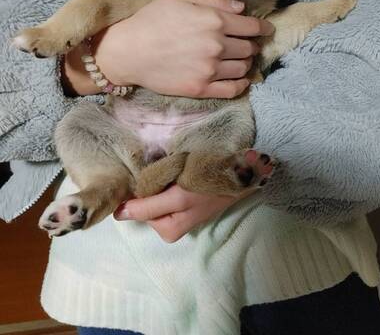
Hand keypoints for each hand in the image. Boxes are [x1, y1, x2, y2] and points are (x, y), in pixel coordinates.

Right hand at [63, 0, 272, 97]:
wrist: (128, 50)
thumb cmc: (152, 18)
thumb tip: (241, 8)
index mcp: (214, 21)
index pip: (252, 27)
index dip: (263, 28)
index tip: (266, 30)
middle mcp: (217, 46)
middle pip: (249, 48)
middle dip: (252, 45)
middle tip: (248, 44)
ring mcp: (210, 69)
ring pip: (244, 68)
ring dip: (247, 63)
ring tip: (241, 59)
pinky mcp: (201, 88)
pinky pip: (233, 89)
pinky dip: (242, 84)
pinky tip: (239, 79)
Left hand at [114, 184, 251, 241]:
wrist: (241, 175)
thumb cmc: (210, 186)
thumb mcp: (178, 198)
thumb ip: (147, 207)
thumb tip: (117, 215)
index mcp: (166, 230)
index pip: (136, 208)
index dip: (140, 189)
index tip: (155, 175)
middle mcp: (169, 225)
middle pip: (145, 200)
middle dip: (152, 183)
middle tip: (171, 171)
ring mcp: (176, 212)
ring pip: (154, 192)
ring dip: (160, 178)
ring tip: (178, 170)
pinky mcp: (182, 200)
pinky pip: (164, 189)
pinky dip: (167, 178)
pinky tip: (181, 171)